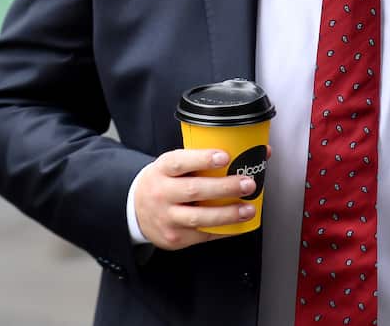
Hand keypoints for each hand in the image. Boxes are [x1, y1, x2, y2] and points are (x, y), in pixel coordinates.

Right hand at [133, 148, 258, 249]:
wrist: (136, 211)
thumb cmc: (164, 183)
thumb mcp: (173, 165)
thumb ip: (202, 159)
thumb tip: (253, 151)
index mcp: (162, 170)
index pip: (180, 162)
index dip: (203, 159)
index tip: (224, 156)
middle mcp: (161, 193)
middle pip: (194, 190)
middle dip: (225, 187)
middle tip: (247, 184)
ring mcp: (167, 218)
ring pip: (199, 217)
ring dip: (228, 214)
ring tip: (248, 209)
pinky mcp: (175, 237)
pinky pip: (203, 235)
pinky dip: (224, 230)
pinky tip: (238, 225)